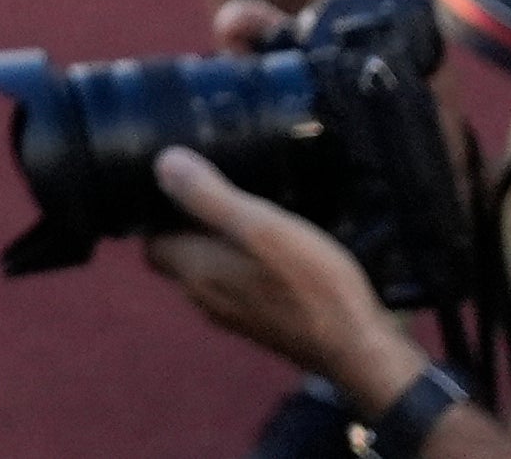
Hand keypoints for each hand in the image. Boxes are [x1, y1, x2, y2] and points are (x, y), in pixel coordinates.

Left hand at [145, 147, 430, 410]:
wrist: (359, 347)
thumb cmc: (310, 284)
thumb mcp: (261, 226)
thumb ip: (209, 196)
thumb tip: (162, 163)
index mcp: (196, 272)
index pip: (152, 243)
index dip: (158, 214)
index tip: (181, 183)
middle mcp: (207, 298)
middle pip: (181, 256)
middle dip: (191, 224)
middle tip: (220, 186)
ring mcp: (236, 315)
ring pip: (213, 271)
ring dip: (222, 243)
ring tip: (250, 207)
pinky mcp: (265, 322)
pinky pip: (241, 285)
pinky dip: (247, 263)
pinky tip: (276, 244)